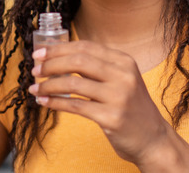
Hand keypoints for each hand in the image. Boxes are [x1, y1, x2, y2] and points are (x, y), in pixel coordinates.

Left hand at [28, 41, 171, 165]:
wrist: (153, 139)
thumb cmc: (131, 108)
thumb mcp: (121, 79)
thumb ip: (97, 67)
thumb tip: (58, 56)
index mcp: (124, 61)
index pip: (85, 47)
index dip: (59, 48)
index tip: (39, 53)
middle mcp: (123, 75)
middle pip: (77, 61)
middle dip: (51, 64)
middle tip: (35, 70)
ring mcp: (119, 96)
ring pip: (73, 84)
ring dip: (48, 85)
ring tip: (35, 89)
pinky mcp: (111, 117)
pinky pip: (75, 106)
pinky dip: (55, 103)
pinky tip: (44, 102)